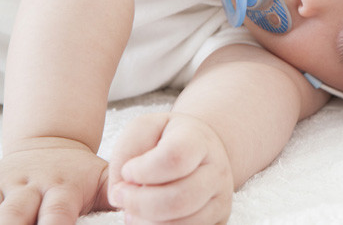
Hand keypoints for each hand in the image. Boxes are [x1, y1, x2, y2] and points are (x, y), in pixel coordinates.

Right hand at [0, 137, 110, 223]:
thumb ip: (120, 195)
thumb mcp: (103, 179)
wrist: (46, 145)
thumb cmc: (80, 174)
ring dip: (4, 222)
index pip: (58, 216)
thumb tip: (142, 211)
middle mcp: (30, 190)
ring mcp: (5, 190)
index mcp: (63, 188)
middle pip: (17, 217)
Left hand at [108, 113, 233, 224]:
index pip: (174, 158)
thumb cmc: (165, 139)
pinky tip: (147, 219)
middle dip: (139, 203)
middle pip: (179, 199)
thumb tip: (120, 194)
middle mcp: (217, 171)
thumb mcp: (143, 129)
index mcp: (199, 141)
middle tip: (121, 195)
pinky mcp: (218, 222)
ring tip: (132, 210)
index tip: (128, 170)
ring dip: (145, 223)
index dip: (143, 170)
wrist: (201, 150)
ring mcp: (221, 200)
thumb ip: (126, 153)